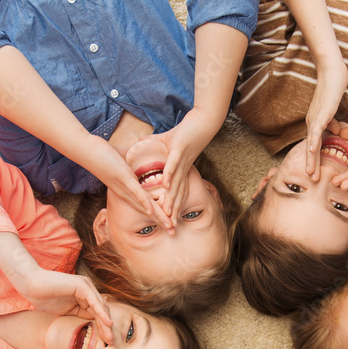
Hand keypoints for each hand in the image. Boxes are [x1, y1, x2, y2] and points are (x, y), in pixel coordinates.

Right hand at [18, 270, 111, 340]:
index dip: (101, 328)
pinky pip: (95, 301)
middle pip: (101, 311)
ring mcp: (86, 287)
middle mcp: (87, 291)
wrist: (31, 285)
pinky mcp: (83, 285)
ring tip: (110, 337)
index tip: (105, 343)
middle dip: (106, 328)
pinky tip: (107, 323)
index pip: (96, 314)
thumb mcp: (64, 312)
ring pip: (101, 307)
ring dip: (106, 323)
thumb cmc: (43, 298)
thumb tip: (85, 328)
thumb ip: (76, 316)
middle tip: (111, 342)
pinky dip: (102, 313)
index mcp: (83, 297)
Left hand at [82, 134, 165, 225]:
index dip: (158, 214)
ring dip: (157, 216)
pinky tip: (152, 211)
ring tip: (168, 225)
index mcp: (127, 189)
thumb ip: (133, 160)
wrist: (87, 151)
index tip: (169, 221)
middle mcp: (126, 193)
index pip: (146, 205)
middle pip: (147, 211)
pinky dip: (144, 202)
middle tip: (173, 232)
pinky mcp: (123, 179)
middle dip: (161, 221)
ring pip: (144, 205)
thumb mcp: (123, 159)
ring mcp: (124, 187)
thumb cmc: (103, 154)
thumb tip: (140, 154)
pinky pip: (136, 192)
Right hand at [146, 108, 219, 228]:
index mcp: (180, 171)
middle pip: (177, 194)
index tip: (166, 222)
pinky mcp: (180, 149)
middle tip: (170, 227)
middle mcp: (182, 170)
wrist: (204, 121)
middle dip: (173, 211)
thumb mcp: (169, 145)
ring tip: (167, 212)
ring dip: (171, 198)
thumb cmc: (187, 133)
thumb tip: (143, 150)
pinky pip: (173, 163)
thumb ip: (158, 150)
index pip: (175, 193)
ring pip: (175, 183)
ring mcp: (182, 161)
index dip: (171, 207)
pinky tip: (165, 183)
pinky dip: (170, 173)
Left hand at [305, 58, 347, 179]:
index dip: (315, 160)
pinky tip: (311, 152)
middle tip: (312, 180)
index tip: (316, 174)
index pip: (315, 146)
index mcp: (316, 123)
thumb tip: (335, 132)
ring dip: (311, 159)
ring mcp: (315, 118)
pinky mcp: (321, 113)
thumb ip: (333, 122)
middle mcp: (313, 123)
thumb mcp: (333, 110)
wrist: (332, 72)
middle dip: (311, 165)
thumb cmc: (334, 88)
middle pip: (311, 148)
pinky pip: (316, 130)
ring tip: (310, 173)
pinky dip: (313, 141)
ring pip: (311, 142)